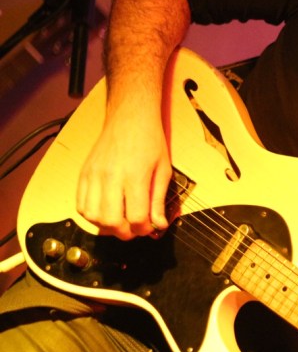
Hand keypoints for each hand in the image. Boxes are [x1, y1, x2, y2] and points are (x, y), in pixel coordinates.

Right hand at [76, 105, 171, 239]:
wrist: (130, 118)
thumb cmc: (150, 141)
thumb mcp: (163, 170)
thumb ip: (159, 199)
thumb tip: (159, 224)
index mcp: (134, 176)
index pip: (135, 217)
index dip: (143, 229)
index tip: (149, 228)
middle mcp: (111, 177)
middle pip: (111, 221)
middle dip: (125, 232)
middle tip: (134, 229)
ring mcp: (94, 176)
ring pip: (93, 216)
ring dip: (107, 226)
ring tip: (120, 221)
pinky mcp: (83, 174)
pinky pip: (80, 205)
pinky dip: (91, 215)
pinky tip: (105, 211)